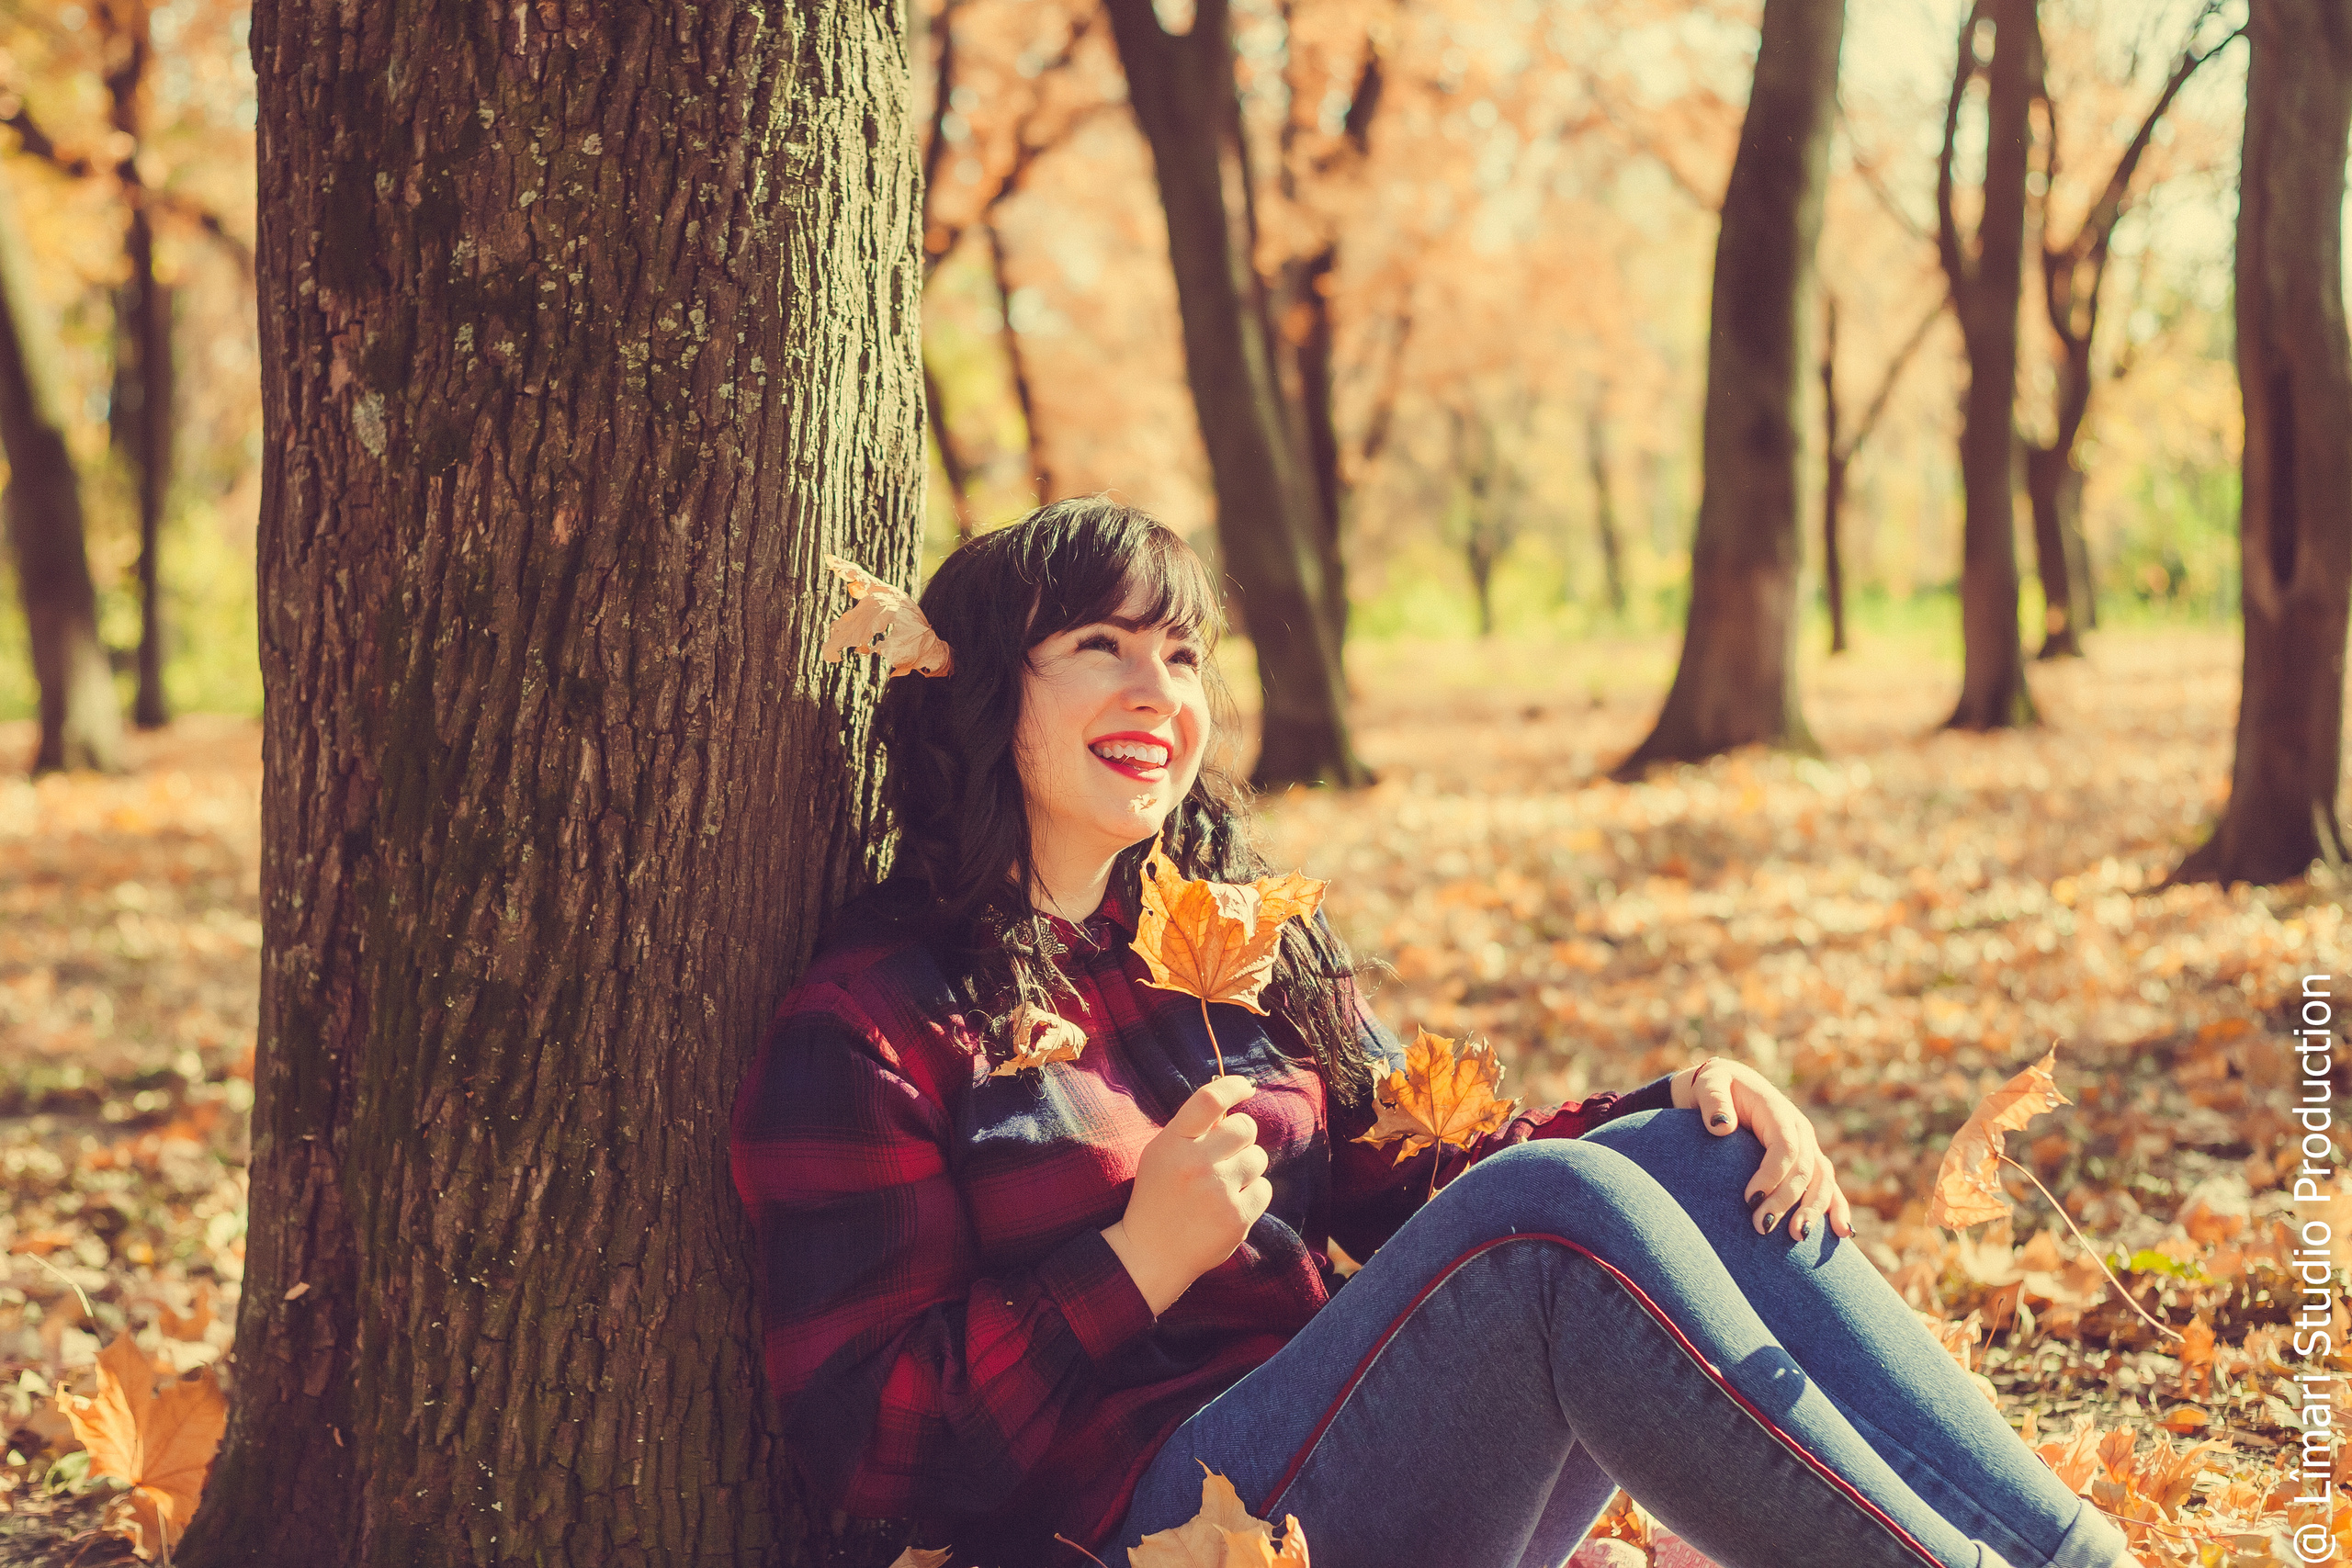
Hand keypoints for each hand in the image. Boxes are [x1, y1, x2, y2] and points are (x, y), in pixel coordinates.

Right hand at [1102, 1075, 1271, 1314]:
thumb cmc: (1158, 1197)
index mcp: (1172, 1143)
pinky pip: (1264, 1188)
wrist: (1150, 1254)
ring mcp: (1218, 1192)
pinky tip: (1229, 1206)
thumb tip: (1231, 1102)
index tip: (1247, 1087)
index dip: (1233, 1086)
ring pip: (1258, 1158)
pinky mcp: (1236, 1218)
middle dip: (1242, 1137)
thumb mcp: (1161, 1154)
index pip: (1210, 1099)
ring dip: (1246, 1168)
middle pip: (1244, 1128)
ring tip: (1223, 1186)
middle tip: (1226, 1154)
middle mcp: (1195, 1164)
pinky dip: (1252, 1195)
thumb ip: (1192, 1129)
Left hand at [1671, 1057, 1852, 1241]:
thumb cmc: (1717, 1087)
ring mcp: (1808, 1146)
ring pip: (1823, 1181)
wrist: (1730, 1086)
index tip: (1749, 1199)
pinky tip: (1844, 1233)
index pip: (1785, 1147)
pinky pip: (1828, 1185)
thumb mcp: (1709, 1084)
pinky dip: (1837, 1208)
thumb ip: (1713, 1101)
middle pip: (1805, 1169)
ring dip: (1815, 1210)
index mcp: (1778, 1111)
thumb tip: (1721, 1127)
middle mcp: (1800, 1130)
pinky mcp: (1808, 1161)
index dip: (1772, 1175)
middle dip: (1786, 1201)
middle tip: (1761, 1227)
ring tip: (1798, 1236)